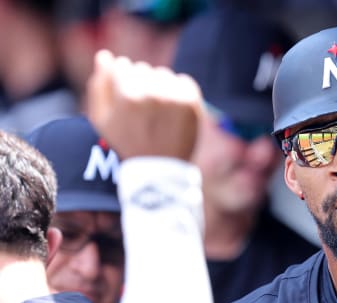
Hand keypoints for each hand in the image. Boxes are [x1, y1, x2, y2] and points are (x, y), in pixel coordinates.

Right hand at [86, 49, 202, 160]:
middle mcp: (153, 94)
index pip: (122, 65)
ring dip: (159, 86)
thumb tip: (104, 55)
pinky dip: (178, 90)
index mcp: (127, 96)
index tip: (125, 99)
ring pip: (163, 74)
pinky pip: (183, 80)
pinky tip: (171, 109)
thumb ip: (100, 84)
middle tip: (142, 110)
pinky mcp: (192, 103)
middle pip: (143, 68)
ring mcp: (175, 98)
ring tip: (157, 111)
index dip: (121, 82)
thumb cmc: (124, 145)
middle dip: (140, 83)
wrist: (159, 170)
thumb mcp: (101, 119)